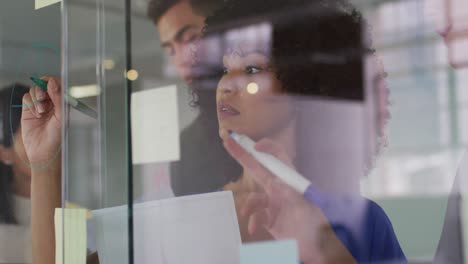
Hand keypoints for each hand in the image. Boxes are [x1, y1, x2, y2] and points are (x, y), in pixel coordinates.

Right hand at [21, 77, 61, 167]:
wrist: (43, 151)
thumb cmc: (57, 137)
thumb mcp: (61, 116)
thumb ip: (58, 98)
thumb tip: (52, 82)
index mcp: (63, 102)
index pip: (58, 84)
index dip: (52, 80)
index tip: (49, 83)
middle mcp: (52, 102)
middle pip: (44, 84)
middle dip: (43, 89)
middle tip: (44, 99)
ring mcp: (40, 105)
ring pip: (34, 90)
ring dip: (37, 98)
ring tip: (41, 112)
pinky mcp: (28, 110)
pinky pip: (26, 97)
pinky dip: (30, 103)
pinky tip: (36, 114)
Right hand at [222, 136, 354, 263]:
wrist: (319, 249)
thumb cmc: (317, 226)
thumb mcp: (307, 207)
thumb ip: (291, 195)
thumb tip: (274, 184)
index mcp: (291, 181)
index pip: (278, 157)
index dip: (267, 148)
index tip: (254, 146)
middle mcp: (281, 189)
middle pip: (259, 168)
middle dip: (243, 155)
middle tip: (227, 140)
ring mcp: (274, 204)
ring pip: (254, 198)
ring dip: (249, 205)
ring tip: (246, 212)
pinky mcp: (270, 219)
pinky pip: (256, 216)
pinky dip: (253, 221)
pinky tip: (253, 229)